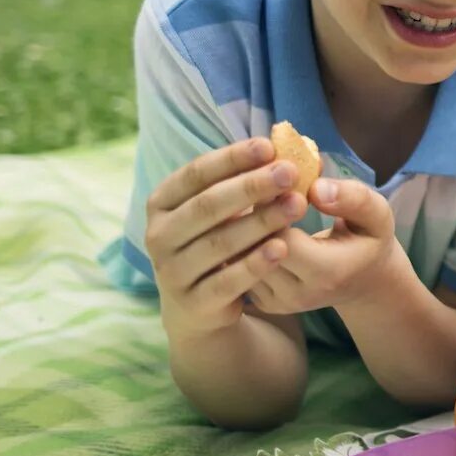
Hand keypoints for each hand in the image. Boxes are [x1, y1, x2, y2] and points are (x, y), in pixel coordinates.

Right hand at [145, 138, 308, 338]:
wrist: (196, 308)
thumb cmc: (213, 242)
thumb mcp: (216, 212)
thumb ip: (237, 182)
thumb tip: (282, 149)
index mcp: (161, 204)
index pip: (194, 174)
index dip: (231, 158)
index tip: (269, 146)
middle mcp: (159, 236)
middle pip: (207, 206)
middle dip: (251, 186)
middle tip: (290, 172)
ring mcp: (172, 272)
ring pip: (219, 242)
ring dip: (261, 221)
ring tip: (297, 204)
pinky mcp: (193, 303)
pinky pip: (227, 281)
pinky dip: (255, 263)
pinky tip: (283, 247)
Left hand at [246, 177, 402, 316]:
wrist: (363, 280)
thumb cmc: (368, 240)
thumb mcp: (376, 214)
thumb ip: (352, 198)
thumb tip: (315, 188)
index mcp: (328, 273)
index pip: (282, 237)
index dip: (273, 207)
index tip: (274, 180)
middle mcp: (298, 295)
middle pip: (254, 250)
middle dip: (249, 215)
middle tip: (248, 182)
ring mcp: (277, 302)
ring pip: (238, 260)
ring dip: (237, 228)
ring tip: (239, 198)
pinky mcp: (262, 302)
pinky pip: (237, 268)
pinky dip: (236, 242)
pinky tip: (240, 220)